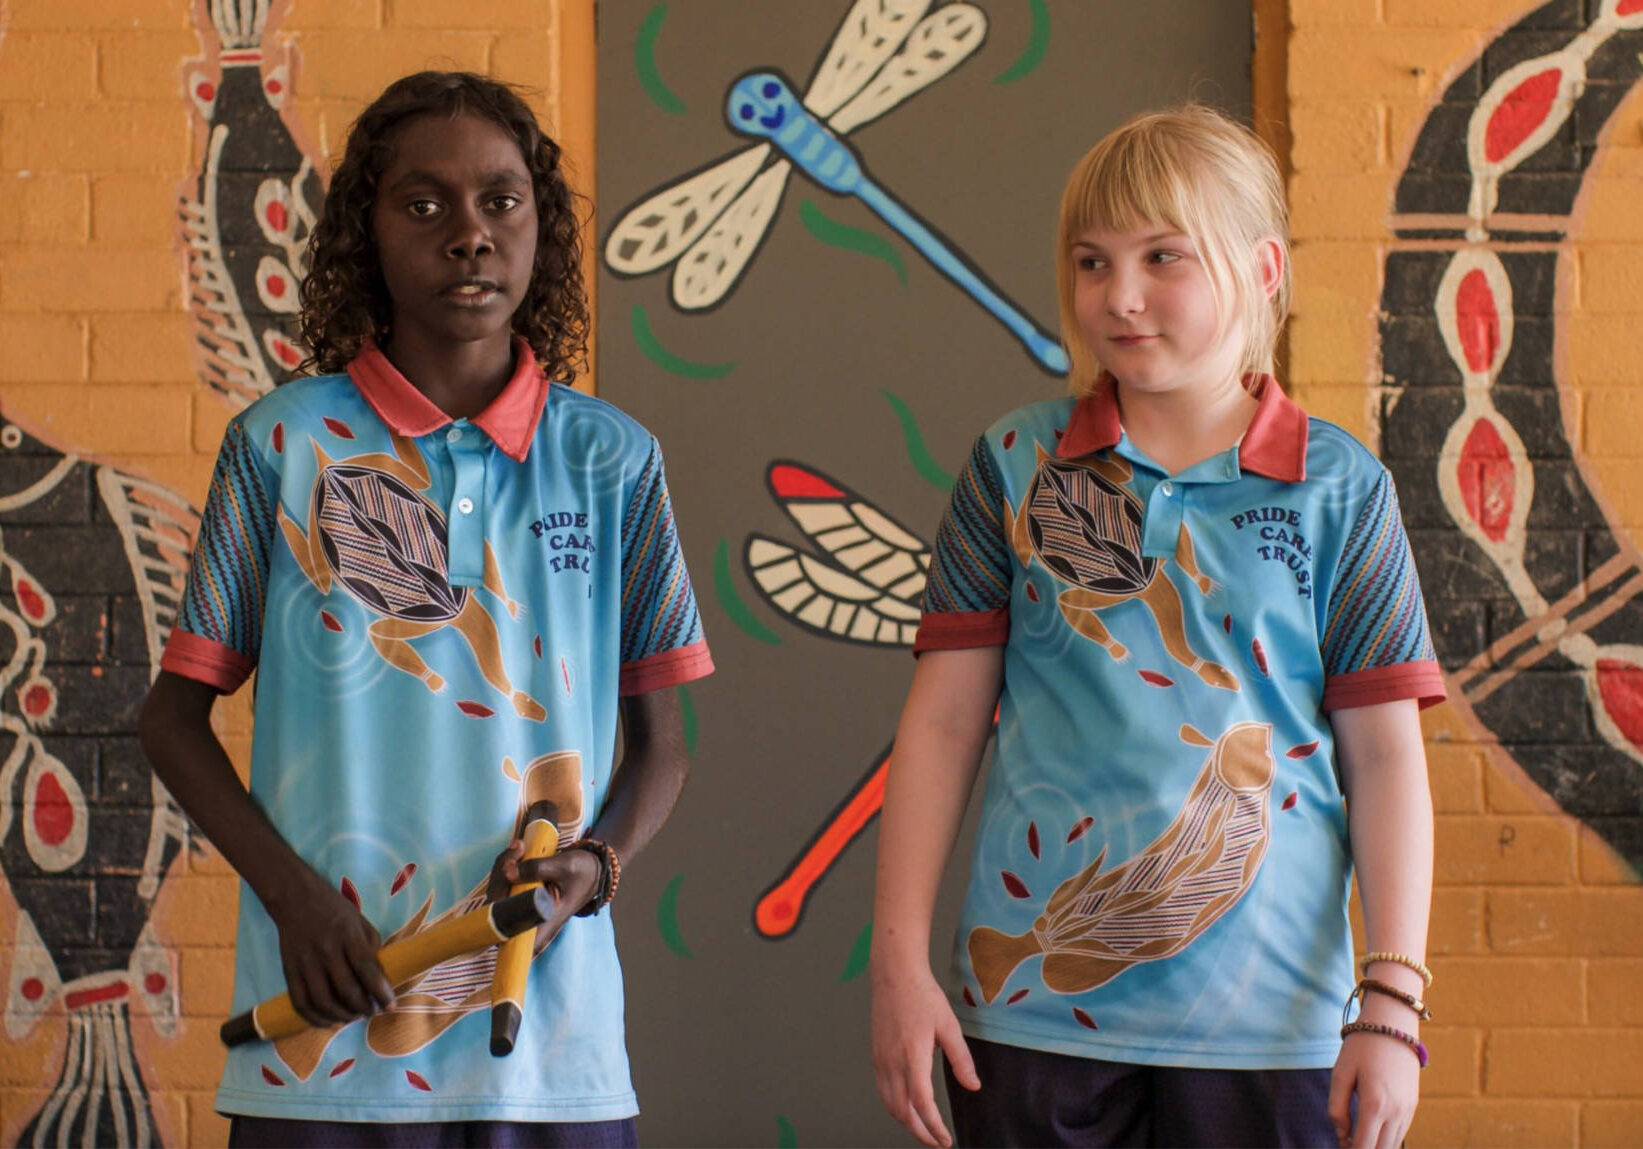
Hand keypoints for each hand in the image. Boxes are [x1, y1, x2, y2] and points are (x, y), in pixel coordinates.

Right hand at [266, 868, 394, 1028]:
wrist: (296, 899)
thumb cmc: (335, 910)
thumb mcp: (360, 921)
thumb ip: (371, 947)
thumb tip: (380, 978)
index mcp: (348, 935)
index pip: (367, 969)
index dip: (380, 992)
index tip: (391, 1006)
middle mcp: (326, 950)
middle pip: (346, 989)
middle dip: (363, 1007)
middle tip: (372, 1012)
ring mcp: (305, 962)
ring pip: (322, 1000)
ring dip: (341, 1016)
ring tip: (354, 1017)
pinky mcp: (289, 971)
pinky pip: (300, 1002)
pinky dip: (315, 1018)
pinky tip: (330, 1022)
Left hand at [489, 840, 601, 952]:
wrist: (593, 868)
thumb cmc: (583, 872)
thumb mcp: (564, 866)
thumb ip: (536, 869)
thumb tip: (507, 872)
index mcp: (543, 922)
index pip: (510, 933)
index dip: (497, 915)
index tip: (505, 886)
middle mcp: (530, 920)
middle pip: (497, 908)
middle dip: (501, 876)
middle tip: (517, 851)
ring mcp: (523, 909)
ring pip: (498, 893)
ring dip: (503, 867)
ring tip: (520, 847)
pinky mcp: (520, 896)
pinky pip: (504, 884)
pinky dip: (507, 866)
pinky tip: (518, 851)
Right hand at [871, 959, 977, 1148]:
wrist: (894, 975)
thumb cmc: (922, 996)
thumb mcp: (949, 1026)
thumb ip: (961, 1059)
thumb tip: (973, 1086)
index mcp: (913, 1056)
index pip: (922, 1104)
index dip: (934, 1127)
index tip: (946, 1140)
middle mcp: (892, 1062)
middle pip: (903, 1111)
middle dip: (920, 1133)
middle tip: (938, 1142)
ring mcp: (881, 1060)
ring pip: (890, 1104)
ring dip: (907, 1123)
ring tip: (925, 1131)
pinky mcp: (876, 1056)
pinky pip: (883, 1091)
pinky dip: (895, 1107)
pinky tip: (907, 1108)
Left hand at [1329, 1009, 1421, 1147]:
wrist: (1393, 1024)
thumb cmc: (1361, 1046)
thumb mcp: (1340, 1073)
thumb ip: (1337, 1108)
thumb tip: (1341, 1135)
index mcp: (1375, 1105)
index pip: (1364, 1148)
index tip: (1339, 1146)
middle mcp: (1396, 1112)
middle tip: (1345, 1143)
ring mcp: (1408, 1110)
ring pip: (1393, 1145)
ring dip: (1375, 1146)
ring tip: (1354, 1137)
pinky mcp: (1413, 1105)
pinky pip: (1401, 1132)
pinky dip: (1386, 1137)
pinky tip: (1370, 1128)